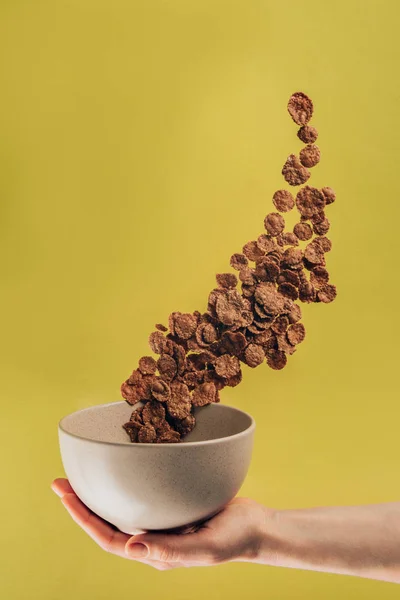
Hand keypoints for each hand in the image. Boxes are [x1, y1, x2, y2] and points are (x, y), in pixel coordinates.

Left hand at [51, 478, 268, 569]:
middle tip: (62, 479)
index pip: (108, 538)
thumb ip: (172, 551)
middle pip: (108, 522)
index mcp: (153, 552)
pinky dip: (127, 481)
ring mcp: (161, 521)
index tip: (65, 495)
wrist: (257, 527)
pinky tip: (123, 465)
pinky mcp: (172, 505)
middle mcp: (152, 537)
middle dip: (82, 503)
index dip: (83, 518)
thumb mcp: (206, 548)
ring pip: (122, 507)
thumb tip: (131, 548)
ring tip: (83, 471)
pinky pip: (142, 494)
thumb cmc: (234, 539)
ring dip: (101, 492)